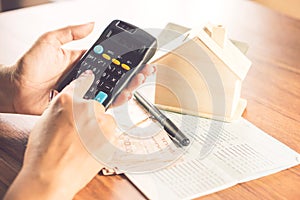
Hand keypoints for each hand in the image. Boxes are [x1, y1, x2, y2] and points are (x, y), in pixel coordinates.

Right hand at [5, 70, 115, 198]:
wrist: (51, 178)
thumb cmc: (43, 155)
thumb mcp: (45, 122)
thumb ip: (61, 108)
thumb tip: (70, 103)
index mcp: (67, 100)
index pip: (81, 85)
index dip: (85, 83)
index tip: (90, 79)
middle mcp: (86, 108)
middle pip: (95, 105)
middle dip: (90, 116)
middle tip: (79, 132)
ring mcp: (101, 123)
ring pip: (105, 119)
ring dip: (99, 128)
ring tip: (85, 143)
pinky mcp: (111, 137)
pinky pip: (111, 134)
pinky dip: (104, 140)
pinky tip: (91, 149)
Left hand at [10, 23, 155, 114]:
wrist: (16, 89)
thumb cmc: (29, 65)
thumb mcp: (50, 42)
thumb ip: (70, 32)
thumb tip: (91, 24)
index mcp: (82, 62)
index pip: (107, 60)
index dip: (122, 59)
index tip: (135, 57)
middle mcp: (86, 78)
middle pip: (113, 77)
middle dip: (130, 74)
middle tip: (144, 71)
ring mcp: (84, 92)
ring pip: (109, 91)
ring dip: (125, 88)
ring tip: (137, 82)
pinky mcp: (79, 106)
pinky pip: (98, 105)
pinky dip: (111, 103)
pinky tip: (122, 98)